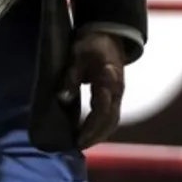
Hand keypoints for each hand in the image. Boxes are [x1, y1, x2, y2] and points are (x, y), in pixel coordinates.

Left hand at [58, 31, 125, 148]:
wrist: (108, 34)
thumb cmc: (90, 45)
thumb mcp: (77, 56)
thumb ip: (71, 77)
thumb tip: (63, 99)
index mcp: (108, 80)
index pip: (101, 110)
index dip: (91, 127)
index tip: (78, 139)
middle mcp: (117, 90)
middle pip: (110, 120)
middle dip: (95, 136)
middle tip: (79, 146)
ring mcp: (118, 93)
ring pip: (113, 120)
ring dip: (100, 133)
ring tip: (84, 142)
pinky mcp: (116, 94)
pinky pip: (112, 115)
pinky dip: (103, 126)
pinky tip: (91, 131)